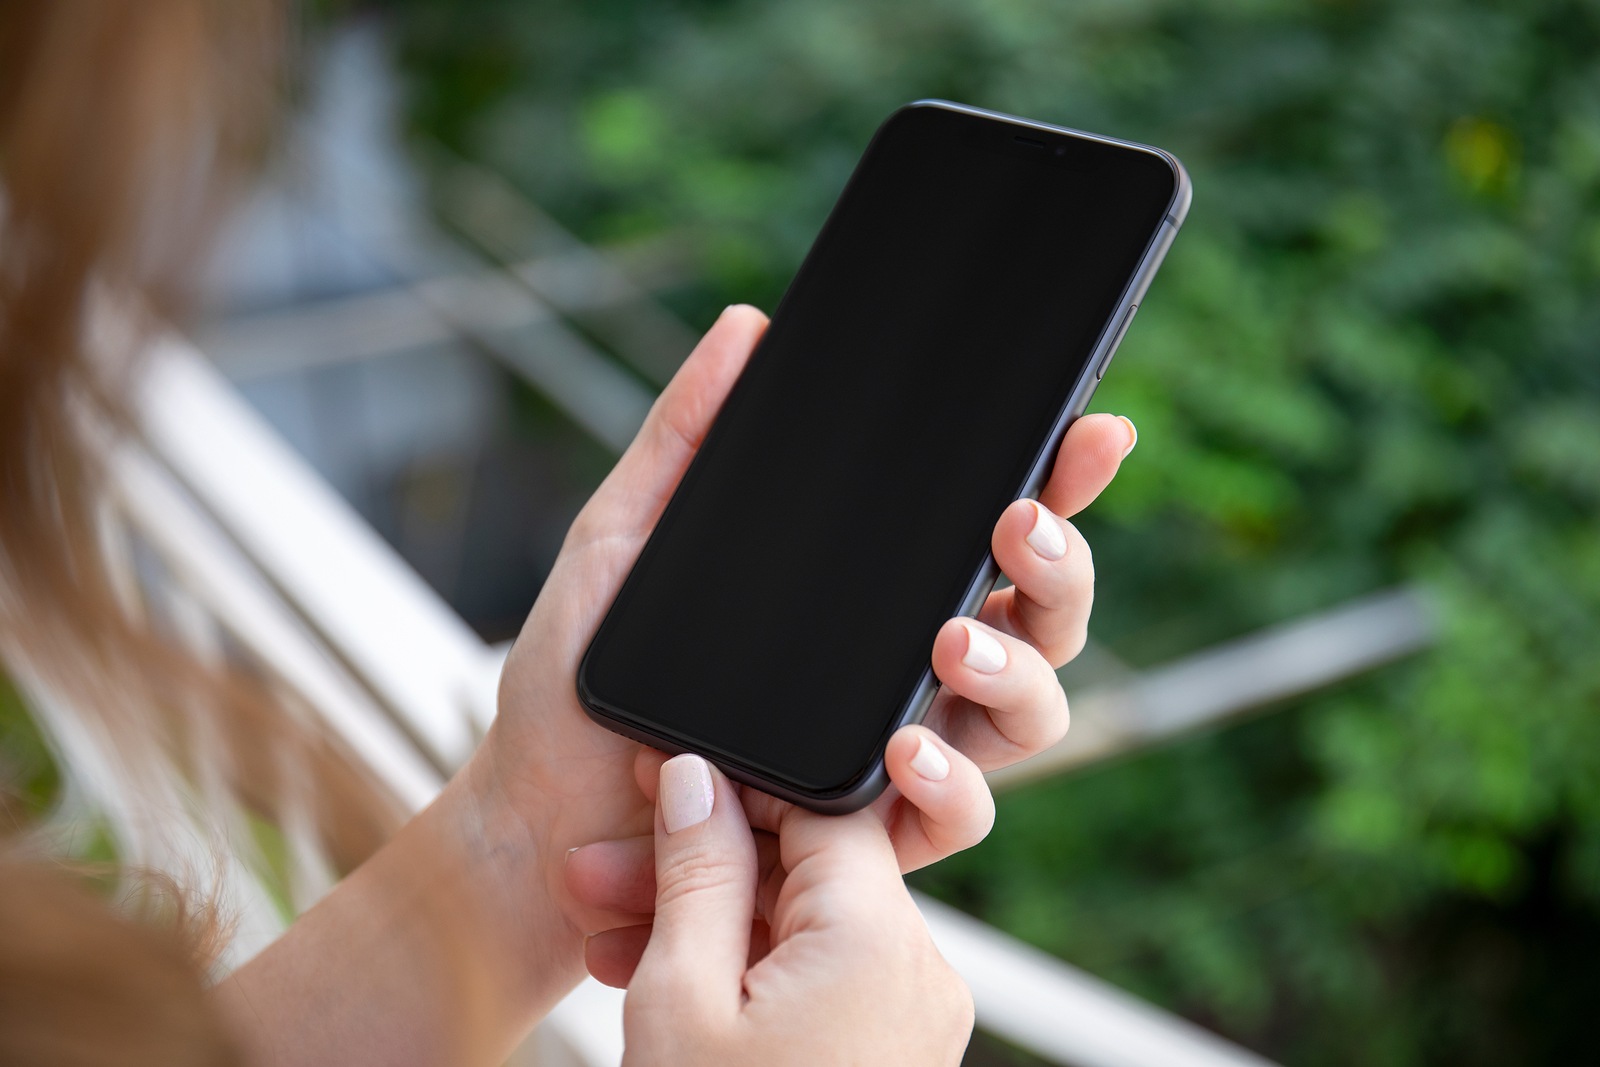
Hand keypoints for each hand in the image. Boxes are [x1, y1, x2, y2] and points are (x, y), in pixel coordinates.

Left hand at [475, 305, 1134, 953]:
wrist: (533, 814)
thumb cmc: (579, 678)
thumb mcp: (624, 537)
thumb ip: (685, 439)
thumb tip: (745, 329)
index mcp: (866, 593)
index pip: (986, 529)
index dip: (1058, 481)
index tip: (1091, 430)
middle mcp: (902, 669)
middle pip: (1040, 619)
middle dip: (1061, 569)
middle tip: (1021, 524)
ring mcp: (896, 752)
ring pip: (1029, 714)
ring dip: (1018, 671)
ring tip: (955, 640)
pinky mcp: (868, 835)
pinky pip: (956, 814)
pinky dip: (951, 781)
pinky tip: (909, 746)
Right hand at [622, 754, 970, 1065]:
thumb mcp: (679, 1000)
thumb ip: (696, 874)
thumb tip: (697, 781)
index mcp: (877, 941)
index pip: (820, 803)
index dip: (734, 786)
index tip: (663, 785)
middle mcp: (921, 972)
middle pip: (807, 869)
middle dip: (704, 868)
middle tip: (603, 876)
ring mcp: (915, 1019)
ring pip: (807, 927)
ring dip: (714, 926)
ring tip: (612, 941)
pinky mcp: (897, 1054)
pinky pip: (822, 980)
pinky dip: (753, 975)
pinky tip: (668, 989)